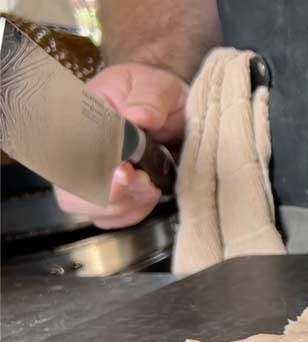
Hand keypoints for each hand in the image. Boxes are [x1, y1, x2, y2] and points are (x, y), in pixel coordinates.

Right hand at [55, 63, 187, 228]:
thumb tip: (140, 117)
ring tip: (150, 186)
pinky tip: (148, 195)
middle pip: (71, 193)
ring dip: (126, 206)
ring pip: (92, 210)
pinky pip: (110, 218)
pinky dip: (132, 213)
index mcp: (79, 120)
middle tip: (144, 182)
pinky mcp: (109, 194)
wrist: (167, 104)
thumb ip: (149, 98)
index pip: (66, 154)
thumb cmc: (155, 91)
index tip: (124, 172)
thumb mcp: (156, 85)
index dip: (93, 171)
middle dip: (113, 196)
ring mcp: (90, 177)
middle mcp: (77, 153)